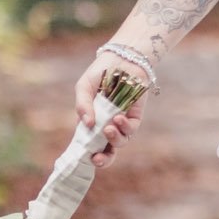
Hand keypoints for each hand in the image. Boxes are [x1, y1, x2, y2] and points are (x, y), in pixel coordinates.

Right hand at [74, 55, 147, 169]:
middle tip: (98, 158)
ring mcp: (121, 123)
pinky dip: (124, 126)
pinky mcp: (135, 117)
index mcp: (91, 122)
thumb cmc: (100, 73)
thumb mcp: (84, 87)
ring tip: (108, 128)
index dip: (87, 154)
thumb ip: (83, 105)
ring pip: (120, 142)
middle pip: (106, 150)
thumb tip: (87, 125)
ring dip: (114, 139)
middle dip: (103, 159)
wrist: (122, 60)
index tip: (86, 158)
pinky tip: (118, 117)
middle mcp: (106, 125)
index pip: (89, 144)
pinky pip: (131, 129)